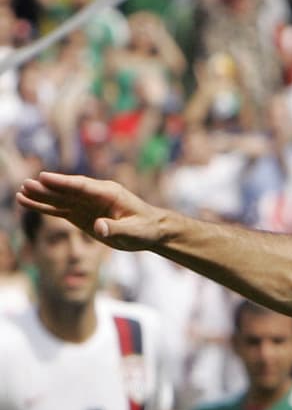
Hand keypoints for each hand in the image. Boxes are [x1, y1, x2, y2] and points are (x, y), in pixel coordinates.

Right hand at [17, 172, 167, 251]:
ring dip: (42, 197)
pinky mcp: (82, 214)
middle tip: (26, 184)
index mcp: (109, 194)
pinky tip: (27, 202)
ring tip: (21, 193)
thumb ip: (116, 229)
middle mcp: (95, 196)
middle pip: (67, 191)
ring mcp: (87, 204)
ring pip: (60, 199)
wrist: (151, 230)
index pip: (82, 187)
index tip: (45, 177)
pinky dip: (44, 207)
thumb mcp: (134, 232)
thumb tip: (98, 227)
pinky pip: (60, 209)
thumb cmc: (146, 229)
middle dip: (47, 188)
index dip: (64, 183)